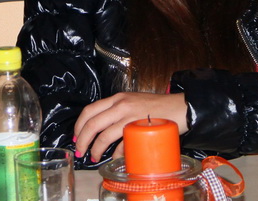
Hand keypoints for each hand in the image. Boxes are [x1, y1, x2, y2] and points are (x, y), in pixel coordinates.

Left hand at [73, 92, 187, 161]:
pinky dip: (115, 154)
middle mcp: (121, 105)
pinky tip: (114, 158)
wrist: (180, 107)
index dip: (79, 125)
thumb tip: (104, 135)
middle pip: (92, 124)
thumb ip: (118, 114)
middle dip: (82, 140)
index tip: (76, 136)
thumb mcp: (134, 103)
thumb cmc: (157, 107)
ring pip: (103, 135)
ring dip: (95, 149)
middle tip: (80, 151)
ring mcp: (129, 116)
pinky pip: (121, 144)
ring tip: (94, 156)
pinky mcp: (139, 128)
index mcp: (117, 98)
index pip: (90, 110)